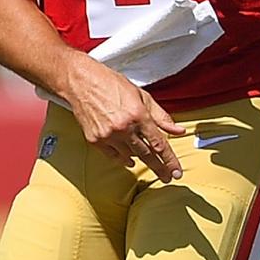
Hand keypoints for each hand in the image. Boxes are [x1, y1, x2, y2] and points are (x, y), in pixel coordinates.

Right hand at [57, 53, 190, 180]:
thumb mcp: (141, 95)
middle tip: (167, 177)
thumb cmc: (110, 84)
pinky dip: (123, 160)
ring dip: (142, 161)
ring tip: (152, 166)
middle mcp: (124, 128)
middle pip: (147, 155)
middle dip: (160, 168)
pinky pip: (113, 156)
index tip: (176, 171)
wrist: (80, 82)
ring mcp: (108, 135)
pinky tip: (130, 160)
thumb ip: (161, 116)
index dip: (170, 160)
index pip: (159, 144)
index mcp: (138, 115)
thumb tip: (178, 130)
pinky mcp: (95, 140)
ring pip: (130, 156)